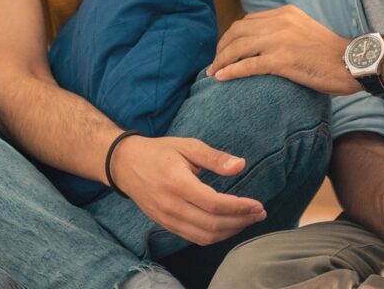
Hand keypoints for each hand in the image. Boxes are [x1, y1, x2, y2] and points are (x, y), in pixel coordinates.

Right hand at [109, 136, 266, 245]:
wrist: (124, 164)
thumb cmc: (159, 152)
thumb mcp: (187, 146)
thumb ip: (214, 157)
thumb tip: (240, 165)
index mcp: (177, 183)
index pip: (214, 204)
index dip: (239, 208)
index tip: (257, 205)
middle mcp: (171, 205)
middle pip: (212, 224)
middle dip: (241, 222)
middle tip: (259, 213)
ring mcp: (166, 218)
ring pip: (204, 236)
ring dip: (230, 232)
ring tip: (248, 220)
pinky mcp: (165, 224)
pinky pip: (194, 238)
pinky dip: (215, 236)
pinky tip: (229, 226)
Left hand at [208, 5, 360, 95]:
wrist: (352, 62)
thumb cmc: (332, 53)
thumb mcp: (305, 30)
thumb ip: (286, 30)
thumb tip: (266, 43)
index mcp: (285, 13)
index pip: (248, 20)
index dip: (232, 35)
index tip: (225, 48)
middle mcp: (279, 22)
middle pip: (238, 31)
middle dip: (221, 47)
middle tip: (215, 61)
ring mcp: (279, 40)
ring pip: (238, 47)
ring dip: (221, 60)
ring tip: (213, 71)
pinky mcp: (281, 60)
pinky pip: (247, 65)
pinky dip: (230, 71)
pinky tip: (221, 78)